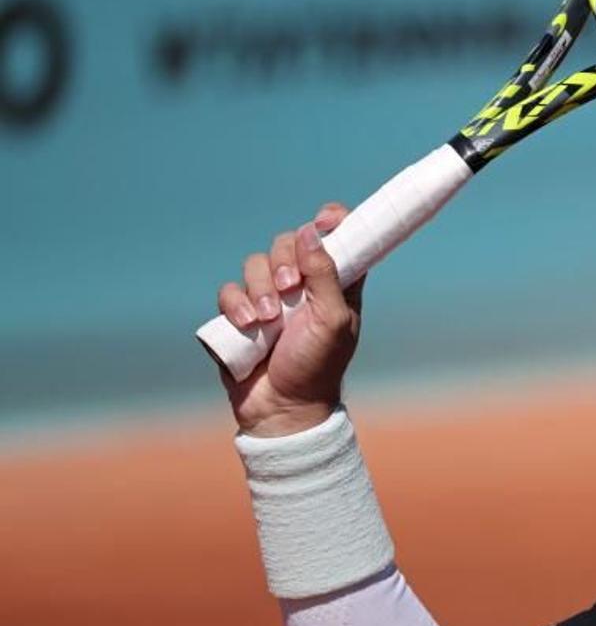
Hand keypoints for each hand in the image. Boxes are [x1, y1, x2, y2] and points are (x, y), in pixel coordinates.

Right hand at [216, 202, 364, 436]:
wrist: (283, 407)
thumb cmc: (318, 365)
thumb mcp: (332, 320)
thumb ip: (325, 274)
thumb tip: (313, 229)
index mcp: (335, 282)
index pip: (335, 238)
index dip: (331, 222)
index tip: (326, 218)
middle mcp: (303, 284)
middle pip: (288, 242)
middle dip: (284, 260)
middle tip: (289, 287)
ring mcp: (270, 297)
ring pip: (255, 263)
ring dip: (260, 287)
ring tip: (268, 319)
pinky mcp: (240, 313)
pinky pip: (229, 290)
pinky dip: (236, 303)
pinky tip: (248, 325)